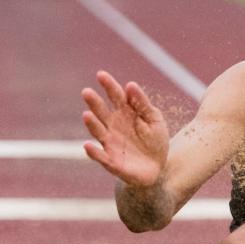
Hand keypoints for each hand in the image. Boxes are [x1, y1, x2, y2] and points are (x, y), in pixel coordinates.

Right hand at [81, 71, 170, 186]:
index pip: (115, 96)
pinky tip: (87, 145)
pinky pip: (100, 156)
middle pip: (102, 112)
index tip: (100, 74)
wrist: (157, 168)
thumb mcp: (154, 120)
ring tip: (86, 115)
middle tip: (87, 92)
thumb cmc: (155, 141)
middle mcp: (113, 126)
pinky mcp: (111, 161)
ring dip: (91, 124)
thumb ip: (143, 104)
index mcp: (125, 113)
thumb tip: (131, 85)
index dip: (108, 85)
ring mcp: (110, 143)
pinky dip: (93, 152)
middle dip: (94, 102)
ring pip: (98, 131)